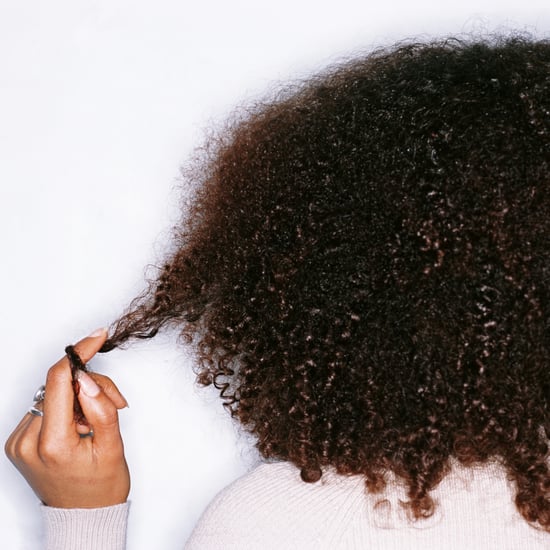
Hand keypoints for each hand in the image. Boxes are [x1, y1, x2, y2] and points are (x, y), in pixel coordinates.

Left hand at [5, 329, 129, 507]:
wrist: (83, 516)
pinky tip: (82, 423)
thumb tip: (87, 378)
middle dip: (92, 385)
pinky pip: (47, 406)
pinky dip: (68, 407)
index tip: (98, 337)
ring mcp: (19, 441)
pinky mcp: (19, 440)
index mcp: (51, 443)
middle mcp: (27, 440)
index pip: (59, 380)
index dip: (79, 353)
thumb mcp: (113, 447)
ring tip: (99, 420)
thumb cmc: (101, 487)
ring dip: (81, 397)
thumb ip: (102, 408)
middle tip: (116, 402)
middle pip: (60, 385)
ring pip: (54, 393)